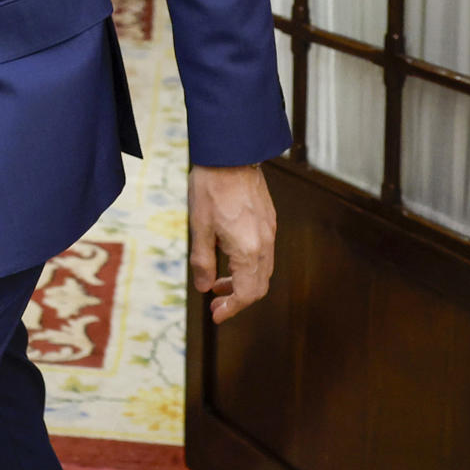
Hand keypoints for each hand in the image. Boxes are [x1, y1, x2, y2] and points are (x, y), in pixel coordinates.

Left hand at [188, 163, 277, 323]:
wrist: (231, 154)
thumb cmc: (211, 187)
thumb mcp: (200, 227)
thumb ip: (203, 262)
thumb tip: (205, 288)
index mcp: (249, 250)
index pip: (246, 294)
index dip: (232, 309)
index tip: (216, 315)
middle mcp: (265, 244)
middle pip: (258, 287)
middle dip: (237, 300)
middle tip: (215, 304)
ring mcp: (270, 232)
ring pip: (262, 271)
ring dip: (242, 282)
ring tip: (217, 283)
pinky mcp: (269, 221)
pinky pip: (264, 254)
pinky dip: (248, 266)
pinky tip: (228, 259)